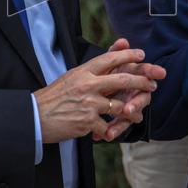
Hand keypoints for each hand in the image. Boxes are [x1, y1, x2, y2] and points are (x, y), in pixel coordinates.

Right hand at [34, 43, 159, 143]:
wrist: (35, 116)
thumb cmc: (53, 97)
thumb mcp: (70, 78)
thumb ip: (89, 72)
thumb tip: (106, 63)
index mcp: (83, 71)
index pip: (110, 58)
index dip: (128, 55)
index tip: (142, 54)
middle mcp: (88, 84)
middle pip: (122, 79)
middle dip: (141, 81)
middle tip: (152, 84)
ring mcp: (89, 103)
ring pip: (119, 106)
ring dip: (131, 112)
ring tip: (137, 115)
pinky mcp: (87, 122)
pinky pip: (107, 126)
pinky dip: (109, 130)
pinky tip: (110, 133)